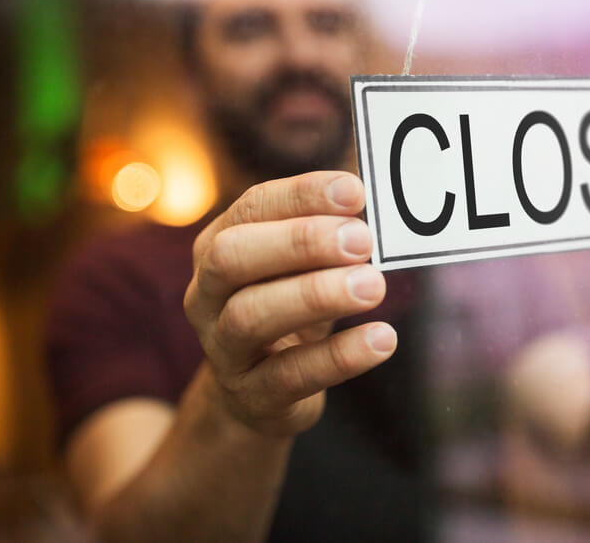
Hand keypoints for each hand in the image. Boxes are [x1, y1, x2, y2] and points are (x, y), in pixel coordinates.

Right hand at [183, 171, 394, 436]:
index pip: (253, 207)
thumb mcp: (302, 268)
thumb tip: (375, 197)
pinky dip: (339, 357)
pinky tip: (382, 339)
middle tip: (362, 240)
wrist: (259, 394)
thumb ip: (330, 234)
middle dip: (300, 242)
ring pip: (251, 315)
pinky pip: (289, 375)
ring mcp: (222, 348)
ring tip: (374, 286)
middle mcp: (207, 293)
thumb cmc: (289, 308)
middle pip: (232, 256)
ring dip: (316, 295)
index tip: (356, 192)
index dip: (302, 195)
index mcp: (218, 245)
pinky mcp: (252, 396)